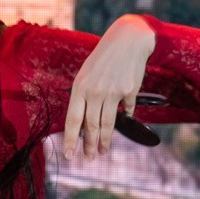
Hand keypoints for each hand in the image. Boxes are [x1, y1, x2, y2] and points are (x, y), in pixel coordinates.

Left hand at [63, 16, 156, 158]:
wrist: (127, 40)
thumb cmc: (103, 58)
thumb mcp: (86, 75)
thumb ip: (83, 97)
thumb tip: (83, 123)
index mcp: (80, 87)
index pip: (73, 120)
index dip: (70, 140)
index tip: (70, 154)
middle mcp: (95, 91)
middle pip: (90, 126)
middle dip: (89, 146)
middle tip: (89, 158)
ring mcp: (113, 92)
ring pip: (107, 124)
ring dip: (104, 141)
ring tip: (102, 151)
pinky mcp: (129, 92)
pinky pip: (127, 110)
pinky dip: (126, 116)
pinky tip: (124, 120)